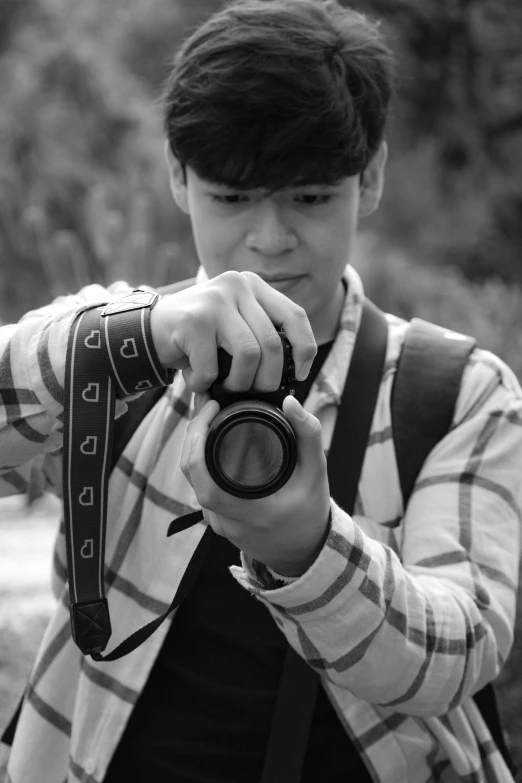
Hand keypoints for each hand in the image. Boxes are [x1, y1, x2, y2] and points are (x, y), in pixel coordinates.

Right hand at [150, 271, 316, 392]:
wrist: (147, 330)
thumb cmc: (198, 336)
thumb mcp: (236, 323)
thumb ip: (263, 332)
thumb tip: (297, 368)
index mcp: (253, 285)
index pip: (295, 316)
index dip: (304, 349)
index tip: (300, 374)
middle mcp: (237, 286)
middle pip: (273, 343)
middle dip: (267, 378)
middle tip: (252, 390)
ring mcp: (215, 301)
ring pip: (249, 355)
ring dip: (238, 382)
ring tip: (223, 385)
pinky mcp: (194, 321)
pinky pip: (213, 368)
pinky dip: (204, 382)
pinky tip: (195, 377)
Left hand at [181, 392, 330, 576]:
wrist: (305, 554)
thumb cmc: (311, 514)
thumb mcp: (316, 473)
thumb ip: (306, 436)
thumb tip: (290, 402)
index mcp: (246, 510)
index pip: (203, 478)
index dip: (197, 441)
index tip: (211, 410)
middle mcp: (225, 520)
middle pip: (192, 473)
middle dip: (194, 434)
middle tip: (208, 404)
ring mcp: (217, 523)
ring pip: (193, 480)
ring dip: (195, 446)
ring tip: (209, 415)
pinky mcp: (217, 521)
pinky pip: (201, 487)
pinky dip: (201, 461)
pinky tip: (211, 440)